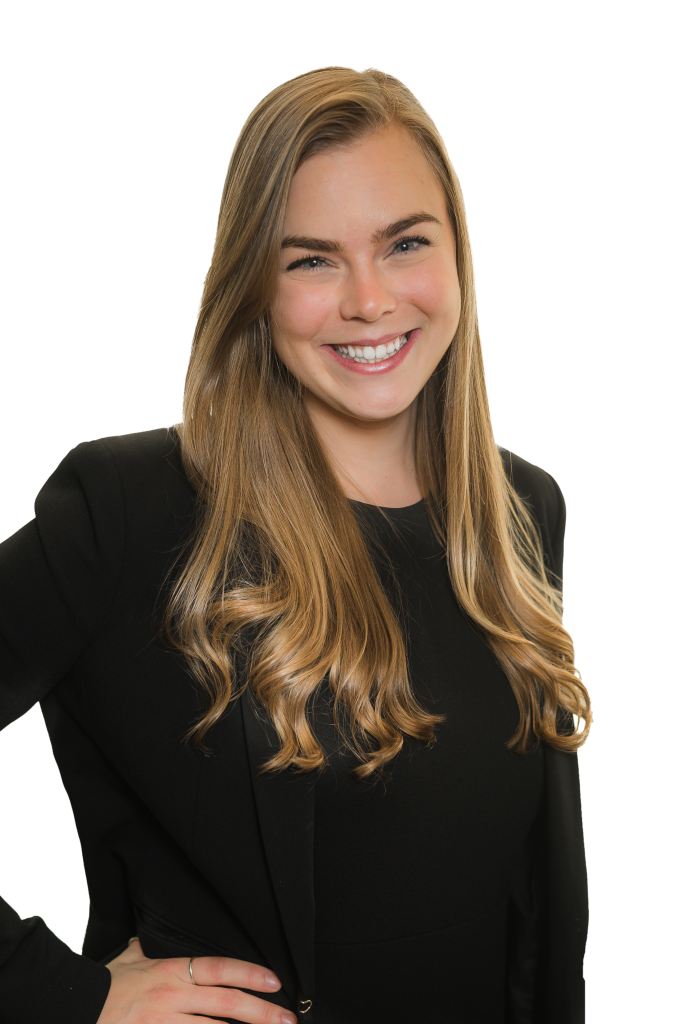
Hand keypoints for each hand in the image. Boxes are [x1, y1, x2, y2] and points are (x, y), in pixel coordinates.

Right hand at [96, 936, 295, 1023]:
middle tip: (288, 1020)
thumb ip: (142, 951)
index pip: (219, 968)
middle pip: (227, 1004)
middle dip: (262, 1013)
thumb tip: (146, 939)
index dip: (250, 974)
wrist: (75, 1010)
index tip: (275, 982)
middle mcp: (172, 999)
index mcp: (170, 973)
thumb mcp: (126, 962)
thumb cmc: (103, 989)